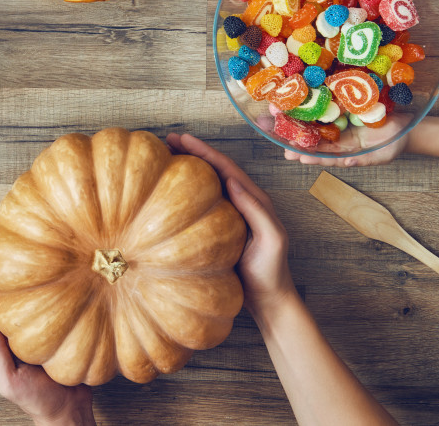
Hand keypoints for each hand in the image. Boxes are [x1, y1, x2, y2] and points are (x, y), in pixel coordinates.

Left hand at [0, 233, 95, 425]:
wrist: (70, 413)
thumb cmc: (39, 401)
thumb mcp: (11, 380)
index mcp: (5, 336)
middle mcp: (20, 325)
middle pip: (4, 287)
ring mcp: (40, 324)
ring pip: (26, 289)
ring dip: (19, 265)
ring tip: (13, 239)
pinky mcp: (61, 325)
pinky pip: (52, 298)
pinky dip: (49, 279)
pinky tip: (54, 263)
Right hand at [165, 134, 296, 318]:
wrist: (269, 300)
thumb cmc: (271, 272)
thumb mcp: (271, 240)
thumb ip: (257, 210)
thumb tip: (232, 182)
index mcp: (254, 200)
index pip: (226, 168)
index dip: (204, 151)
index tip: (182, 138)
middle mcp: (242, 202)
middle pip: (215, 169)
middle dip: (193, 152)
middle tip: (167, 139)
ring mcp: (229, 215)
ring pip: (207, 183)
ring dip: (189, 167)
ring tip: (166, 155)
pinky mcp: (219, 229)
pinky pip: (202, 203)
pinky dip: (187, 191)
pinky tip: (171, 191)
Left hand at [280, 113, 412, 167]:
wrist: (406, 124)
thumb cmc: (394, 143)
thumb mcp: (382, 154)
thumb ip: (365, 159)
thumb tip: (348, 162)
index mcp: (344, 151)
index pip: (323, 155)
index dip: (309, 155)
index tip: (295, 155)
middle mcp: (337, 138)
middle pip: (313, 139)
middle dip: (295, 138)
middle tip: (276, 136)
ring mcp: (339, 122)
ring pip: (315, 122)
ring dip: (297, 120)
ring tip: (278, 118)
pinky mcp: (344, 106)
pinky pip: (327, 105)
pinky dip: (313, 103)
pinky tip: (299, 100)